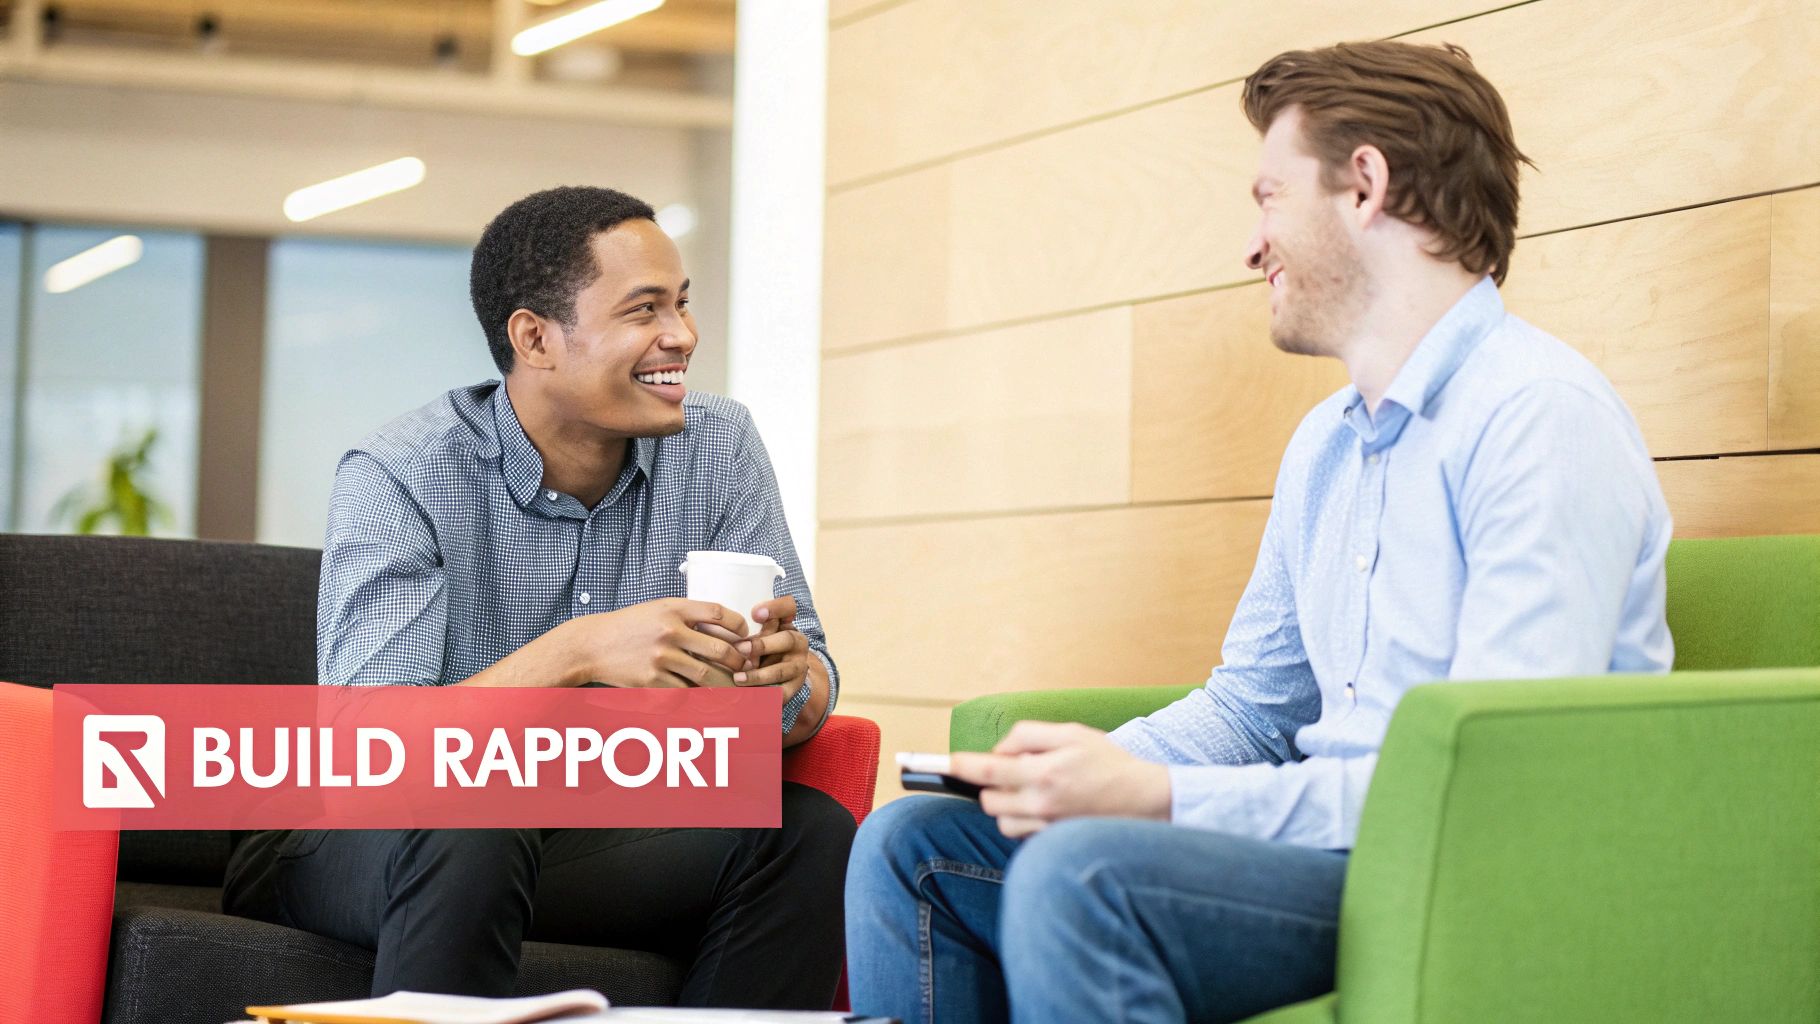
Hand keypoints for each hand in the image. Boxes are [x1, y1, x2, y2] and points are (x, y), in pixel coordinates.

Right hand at [566, 598, 748, 687]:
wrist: (593, 645)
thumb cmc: (630, 626)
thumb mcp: (658, 609)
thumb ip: (688, 615)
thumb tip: (725, 628)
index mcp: (673, 609)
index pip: (718, 613)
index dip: (739, 625)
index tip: (745, 634)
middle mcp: (669, 632)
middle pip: (719, 649)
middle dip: (738, 661)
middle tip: (744, 666)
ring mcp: (660, 658)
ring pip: (706, 676)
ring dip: (724, 684)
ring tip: (733, 686)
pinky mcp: (652, 681)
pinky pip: (684, 692)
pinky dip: (696, 695)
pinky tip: (703, 697)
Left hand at [732, 595, 811, 695]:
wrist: (783, 678)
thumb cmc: (764, 650)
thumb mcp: (762, 634)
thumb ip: (756, 627)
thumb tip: (754, 615)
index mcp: (789, 624)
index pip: (789, 607)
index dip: (775, 608)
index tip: (755, 613)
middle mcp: (798, 644)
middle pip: (787, 639)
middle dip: (763, 645)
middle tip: (740, 649)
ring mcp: (798, 667)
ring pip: (781, 670)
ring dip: (758, 675)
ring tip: (737, 678)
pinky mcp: (792, 689)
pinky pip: (779, 694)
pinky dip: (762, 695)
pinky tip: (745, 695)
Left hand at [948, 721, 1171, 837]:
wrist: (1146, 801)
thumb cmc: (1108, 762)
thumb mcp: (1071, 733)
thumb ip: (1028, 736)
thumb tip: (999, 750)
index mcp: (1044, 772)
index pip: (987, 771)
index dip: (959, 766)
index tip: (944, 763)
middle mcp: (1042, 803)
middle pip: (987, 800)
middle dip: (989, 785)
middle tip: (1010, 772)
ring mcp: (1046, 827)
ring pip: (1001, 820)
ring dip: (1005, 805)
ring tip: (1030, 790)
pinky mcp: (1052, 841)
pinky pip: (1021, 834)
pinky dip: (1022, 820)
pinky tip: (1041, 808)